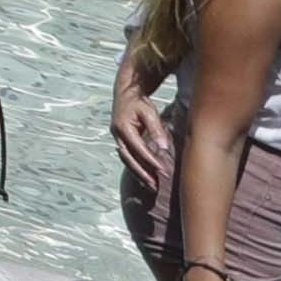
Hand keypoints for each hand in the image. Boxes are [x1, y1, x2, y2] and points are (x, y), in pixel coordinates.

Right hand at [114, 75, 173, 207]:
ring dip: (138, 174)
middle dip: (142, 173)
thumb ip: (156, 129)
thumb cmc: (138, 102)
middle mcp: (117, 135)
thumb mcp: (149, 112)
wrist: (125, 94)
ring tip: (151, 186)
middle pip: (128, 159)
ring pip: (126, 160)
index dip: (150, 160)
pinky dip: (135, 168)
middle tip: (155, 185)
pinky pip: (127, 157)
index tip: (162, 171)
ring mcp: (117, 138)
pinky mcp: (120, 141)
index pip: (138, 148)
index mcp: (123, 127)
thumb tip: (163, 147)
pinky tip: (145, 177)